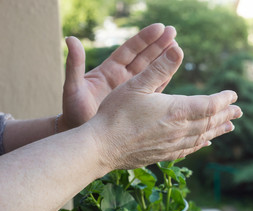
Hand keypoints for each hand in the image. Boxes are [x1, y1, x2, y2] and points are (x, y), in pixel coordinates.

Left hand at [60, 23, 176, 130]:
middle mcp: (122, 78)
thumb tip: (71, 39)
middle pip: (144, 57)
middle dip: (158, 45)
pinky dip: (163, 80)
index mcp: (109, 70)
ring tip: (177, 47)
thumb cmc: (73, 112)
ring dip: (164, 60)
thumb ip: (74, 65)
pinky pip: (153, 89)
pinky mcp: (138, 104)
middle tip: (174, 32)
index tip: (159, 28)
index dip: (144, 39)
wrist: (84, 138)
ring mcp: (132, 91)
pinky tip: (172, 71)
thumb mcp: (73, 88)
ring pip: (151, 71)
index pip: (130, 50)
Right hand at [89, 45, 241, 169]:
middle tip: (239, 112)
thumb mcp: (136, 85)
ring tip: (230, 127)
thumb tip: (178, 49)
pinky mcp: (163, 154)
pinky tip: (205, 143)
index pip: (209, 105)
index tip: (234, 95)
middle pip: (210, 122)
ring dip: (218, 130)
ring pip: (202, 136)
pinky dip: (201, 144)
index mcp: (176, 110)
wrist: (102, 147)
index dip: (223, 100)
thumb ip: (159, 68)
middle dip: (226, 115)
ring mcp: (172, 144)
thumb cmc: (116, 114)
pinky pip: (189, 149)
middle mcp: (180, 130)